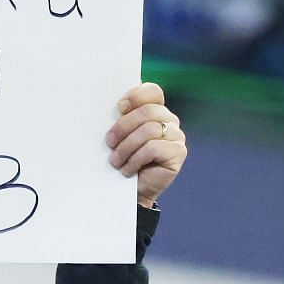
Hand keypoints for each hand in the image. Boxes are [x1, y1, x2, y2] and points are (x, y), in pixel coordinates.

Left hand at [105, 82, 185, 207]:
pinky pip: (154, 148)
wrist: (127, 192)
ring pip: (149, 130)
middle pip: (148, 111)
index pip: (152, 92)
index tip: (119, 107)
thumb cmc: (120, 160)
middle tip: (109, 142)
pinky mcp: (178, 152)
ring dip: (126, 147)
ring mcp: (176, 135)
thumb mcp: (116, 136)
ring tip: (115, 161)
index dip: (136, 96)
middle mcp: (168, 120)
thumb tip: (105, 105)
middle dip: (123, 127)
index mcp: (154, 110)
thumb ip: (118, 119)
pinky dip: (135, 159)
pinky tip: (128, 170)